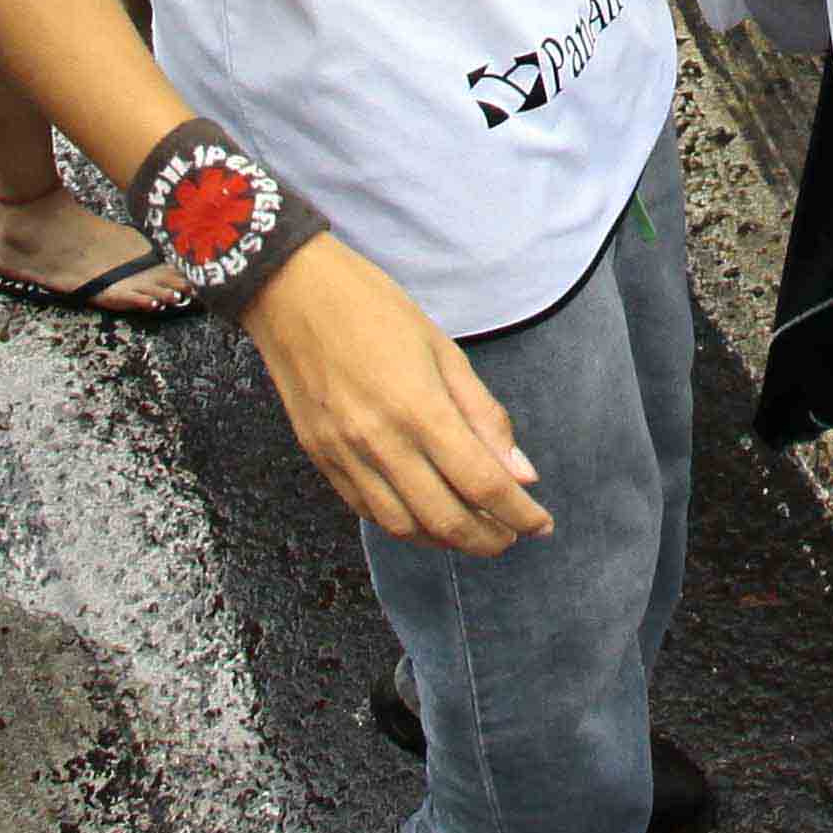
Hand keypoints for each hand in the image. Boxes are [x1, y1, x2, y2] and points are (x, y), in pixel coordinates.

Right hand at [243, 241, 546, 551]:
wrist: (290, 292)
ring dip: (446, 540)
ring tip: (473, 530)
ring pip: (404, 526)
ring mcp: (344, 455)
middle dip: (488, 539)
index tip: (542, 524)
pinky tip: (425, 515)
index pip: (483, 484)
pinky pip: (367, 511)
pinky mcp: (320, 459)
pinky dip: (404, 524)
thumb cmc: (373, 308)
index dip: (519, 514)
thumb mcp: (443, 349)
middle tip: (512, 536)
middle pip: (445, 519)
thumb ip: (484, 415)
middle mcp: (380, 442)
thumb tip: (523, 473)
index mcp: (419, 408)